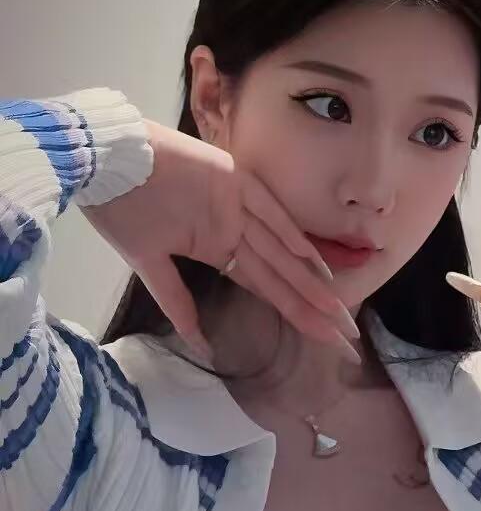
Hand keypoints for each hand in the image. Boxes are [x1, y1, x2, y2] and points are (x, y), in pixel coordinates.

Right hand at [79, 118, 359, 359]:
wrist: (102, 162)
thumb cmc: (119, 208)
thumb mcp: (149, 265)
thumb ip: (178, 304)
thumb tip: (201, 348)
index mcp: (219, 248)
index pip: (269, 288)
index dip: (298, 313)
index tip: (326, 339)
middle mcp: (237, 229)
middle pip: (285, 277)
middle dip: (315, 309)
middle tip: (348, 340)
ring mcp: (238, 205)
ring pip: (283, 252)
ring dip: (311, 283)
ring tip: (339, 314)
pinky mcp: (233, 179)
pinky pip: (267, 211)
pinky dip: (290, 237)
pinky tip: (316, 265)